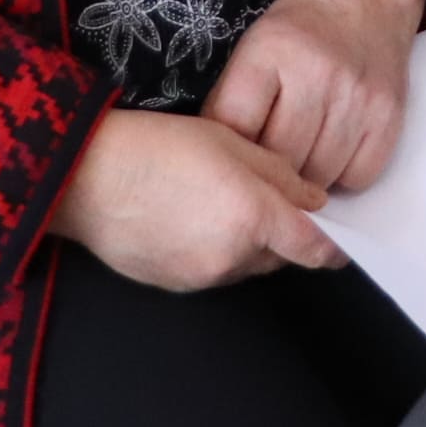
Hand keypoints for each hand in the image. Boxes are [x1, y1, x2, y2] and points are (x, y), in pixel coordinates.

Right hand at [50, 112, 341, 291]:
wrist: (85, 178)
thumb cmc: (155, 147)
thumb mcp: (228, 141)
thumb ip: (278, 174)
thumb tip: (311, 200)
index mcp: (253, 218)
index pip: (313, 248)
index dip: (332, 247)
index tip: (341, 242)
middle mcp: (233, 257)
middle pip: (278, 257)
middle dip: (281, 235)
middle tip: (261, 199)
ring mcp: (202, 277)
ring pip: (244, 265)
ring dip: (245, 243)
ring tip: (214, 202)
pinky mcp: (174, 285)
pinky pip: (210, 271)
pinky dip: (212, 251)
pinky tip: (187, 219)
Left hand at [204, 0, 425, 192]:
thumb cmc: (300, 30)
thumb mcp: (252, 49)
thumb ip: (232, 103)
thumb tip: (220, 166)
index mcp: (271, 50)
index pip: (234, 126)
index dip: (230, 148)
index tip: (233, 149)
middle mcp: (317, 73)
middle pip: (280, 158)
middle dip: (270, 166)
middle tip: (270, 152)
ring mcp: (357, 97)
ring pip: (318, 176)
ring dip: (306, 174)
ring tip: (303, 147)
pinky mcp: (388, 117)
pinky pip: (357, 177)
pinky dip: (343, 173)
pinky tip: (335, 146)